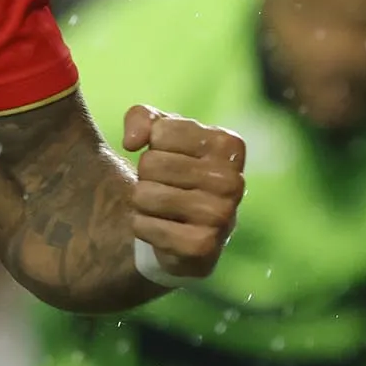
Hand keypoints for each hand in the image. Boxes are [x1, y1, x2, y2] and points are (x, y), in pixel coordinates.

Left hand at [122, 105, 244, 282]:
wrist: (184, 228)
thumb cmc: (173, 170)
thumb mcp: (158, 133)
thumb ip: (141, 118)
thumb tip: (132, 142)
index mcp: (229, 145)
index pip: (161, 132)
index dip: (153, 145)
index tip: (170, 157)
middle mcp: (233, 180)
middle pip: (151, 164)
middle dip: (145, 175)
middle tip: (165, 186)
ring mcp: (222, 216)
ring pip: (145, 195)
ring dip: (141, 201)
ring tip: (161, 207)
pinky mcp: (202, 247)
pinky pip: (145, 227)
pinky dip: (142, 226)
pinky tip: (161, 228)